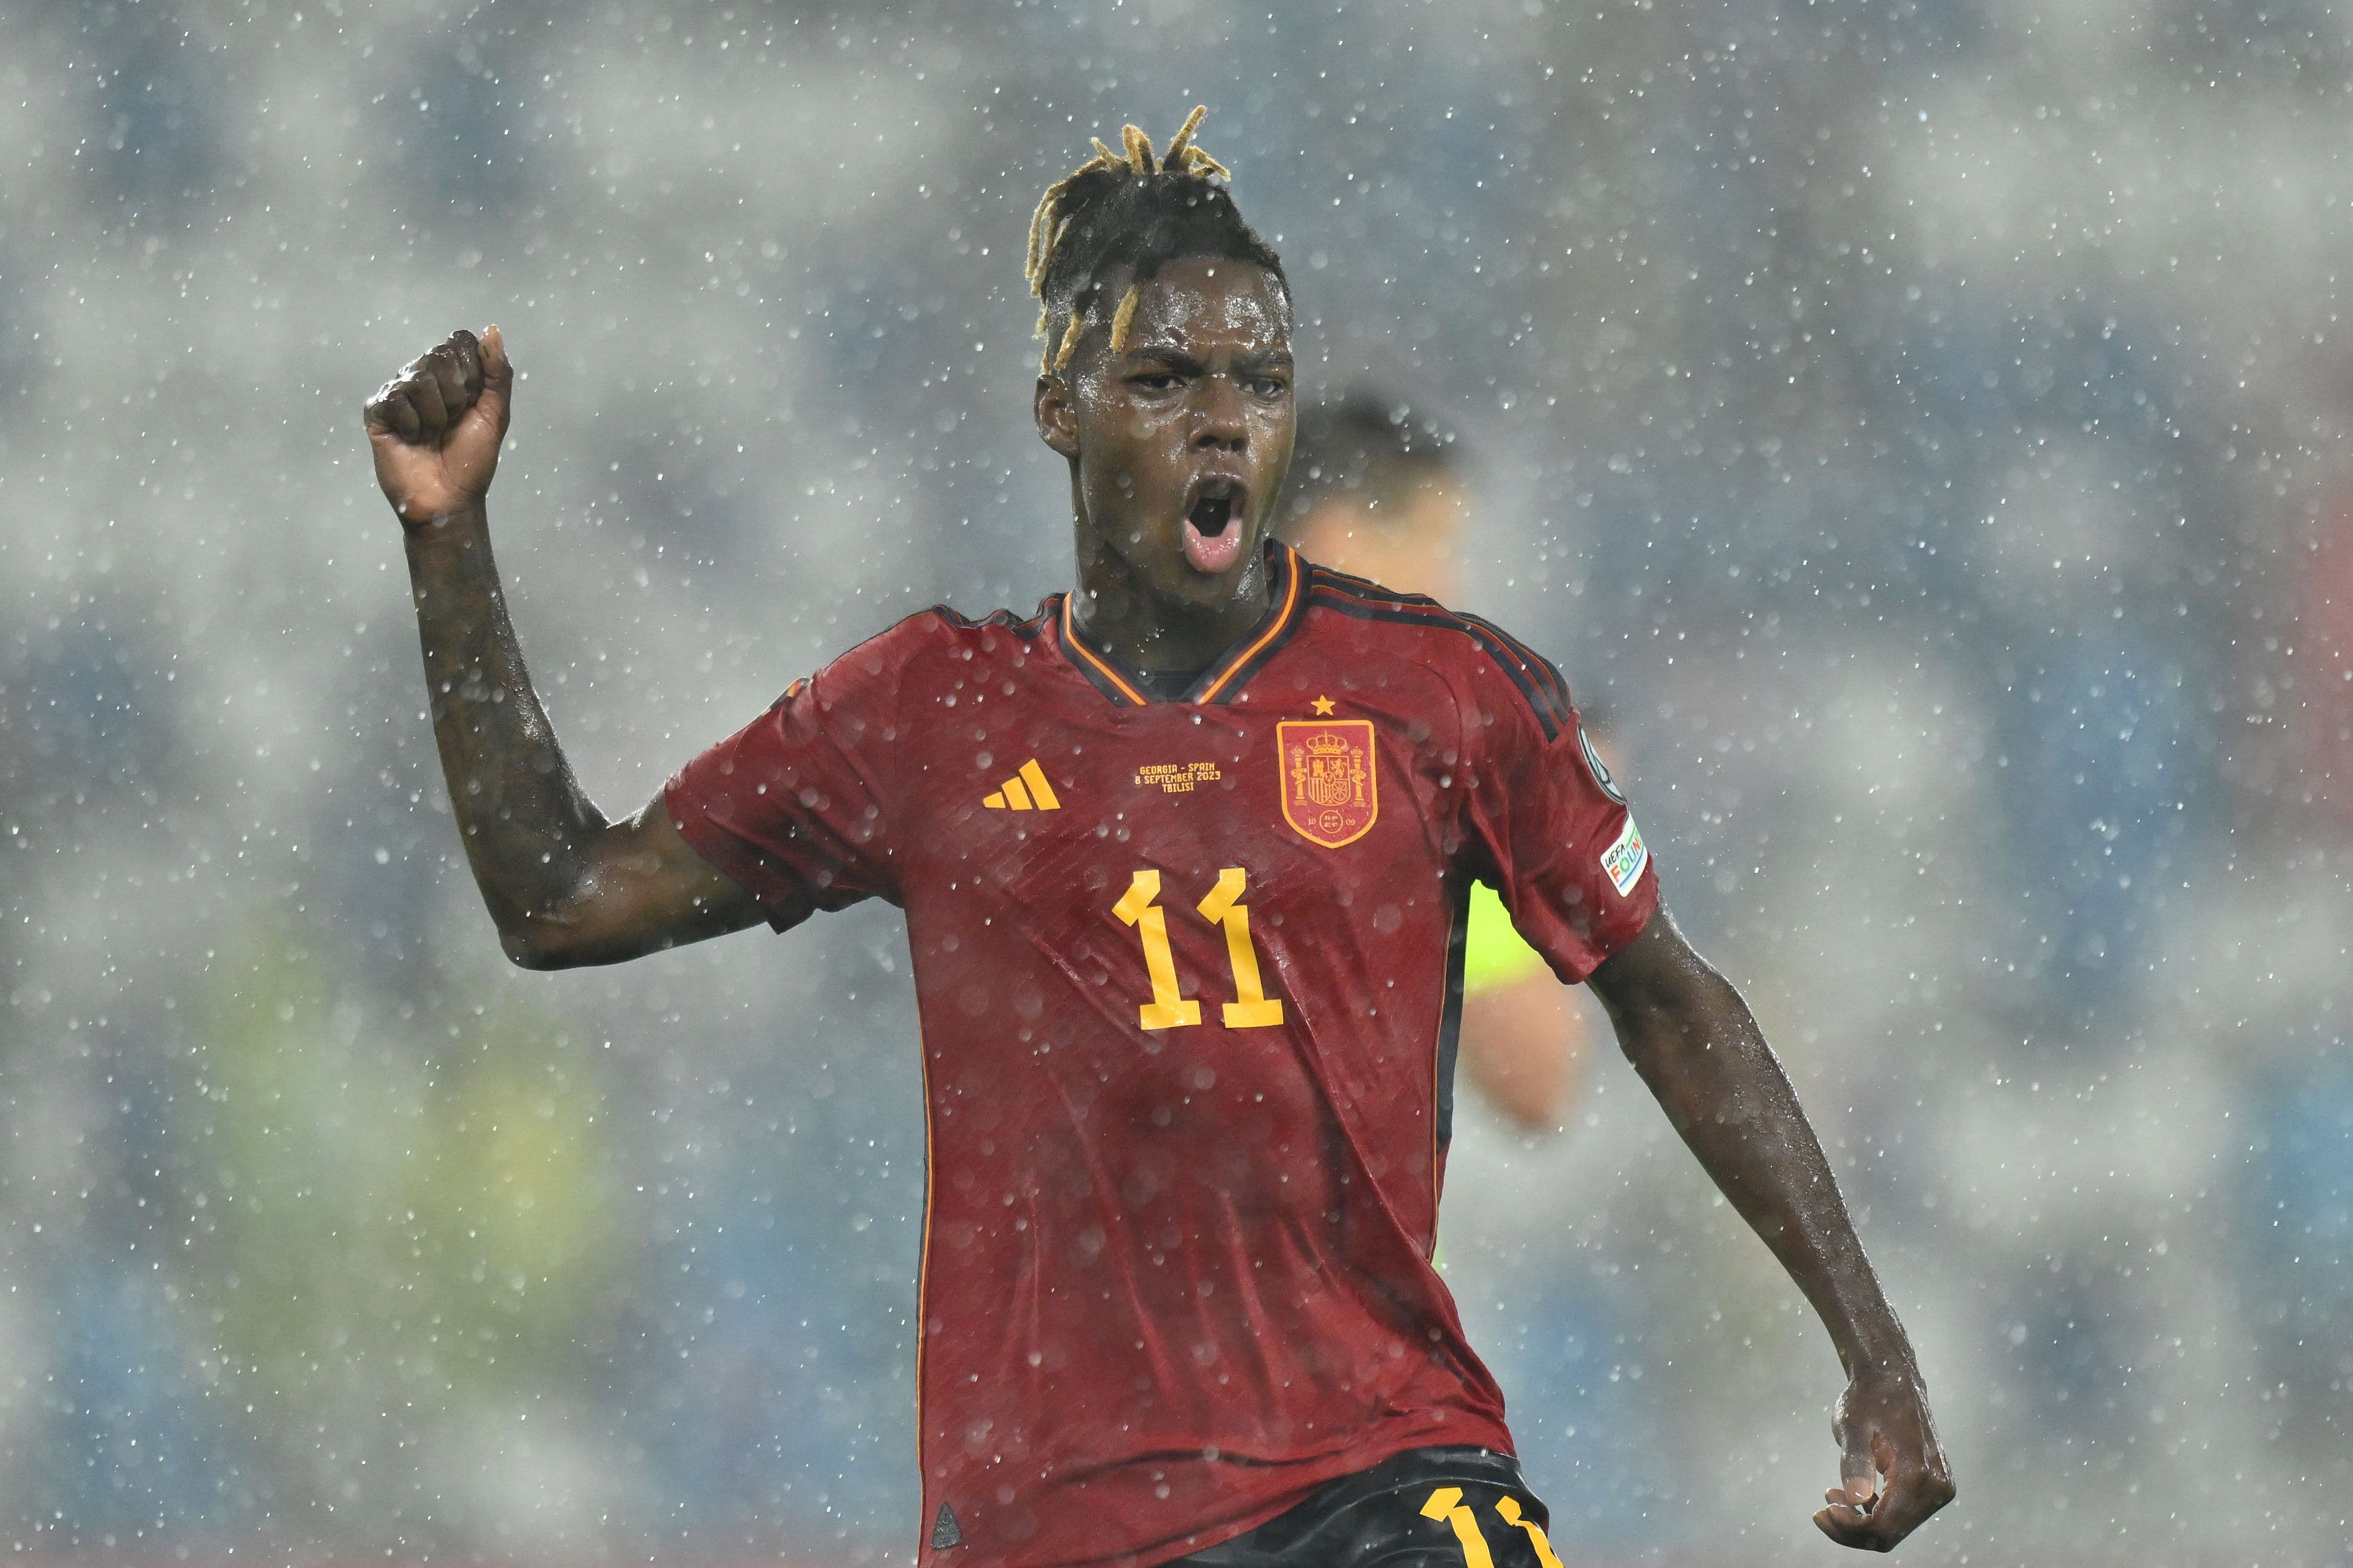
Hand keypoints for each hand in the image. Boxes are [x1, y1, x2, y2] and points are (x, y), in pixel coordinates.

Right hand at [363, 326, 512, 526]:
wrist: (450, 499)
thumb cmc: (472, 460)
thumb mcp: (496, 415)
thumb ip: (497, 373)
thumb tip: (491, 329)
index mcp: (451, 374)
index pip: (460, 342)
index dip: (473, 375)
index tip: (473, 406)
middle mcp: (421, 376)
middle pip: (439, 356)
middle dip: (456, 396)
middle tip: (452, 424)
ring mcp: (397, 392)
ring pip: (419, 379)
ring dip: (436, 415)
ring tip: (432, 435)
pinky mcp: (376, 411)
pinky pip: (396, 400)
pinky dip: (413, 425)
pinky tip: (412, 441)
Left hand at [1813, 1362, 1953, 1549]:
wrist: (1892, 1378)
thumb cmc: (1868, 1398)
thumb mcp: (1852, 1425)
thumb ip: (1855, 1460)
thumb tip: (1858, 1498)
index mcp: (1920, 1474)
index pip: (1884, 1527)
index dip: (1850, 1529)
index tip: (1823, 1510)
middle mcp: (1938, 1488)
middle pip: (1890, 1534)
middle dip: (1852, 1529)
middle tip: (1821, 1510)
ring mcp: (1939, 1489)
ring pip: (1895, 1528)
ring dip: (1860, 1522)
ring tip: (1831, 1496)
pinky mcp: (1933, 1487)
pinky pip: (1901, 1515)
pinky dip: (1873, 1513)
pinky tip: (1848, 1495)